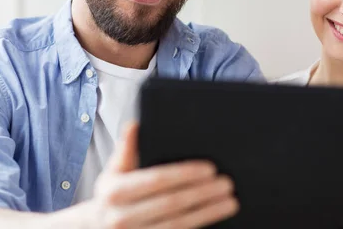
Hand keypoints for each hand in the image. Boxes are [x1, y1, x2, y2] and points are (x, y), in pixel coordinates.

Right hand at [90, 122, 237, 228]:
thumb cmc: (113, 195)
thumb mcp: (113, 171)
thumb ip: (126, 149)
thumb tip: (134, 125)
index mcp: (114, 192)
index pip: (156, 180)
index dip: (184, 174)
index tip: (210, 168)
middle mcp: (120, 217)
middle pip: (171, 203)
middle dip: (202, 193)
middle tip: (226, 183)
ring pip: (178, 225)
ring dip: (207, 212)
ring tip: (229, 201)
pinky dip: (199, 226)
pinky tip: (214, 218)